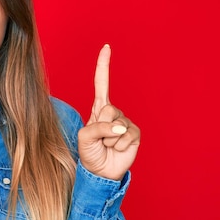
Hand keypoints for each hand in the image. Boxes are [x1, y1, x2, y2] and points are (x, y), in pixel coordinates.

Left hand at [78, 45, 140, 180]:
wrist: (100, 172)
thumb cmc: (89, 153)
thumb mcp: (84, 138)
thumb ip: (97, 128)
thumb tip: (119, 126)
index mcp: (98, 109)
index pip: (101, 83)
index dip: (103, 65)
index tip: (107, 47)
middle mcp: (113, 113)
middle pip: (109, 110)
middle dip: (102, 127)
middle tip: (100, 140)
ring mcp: (125, 122)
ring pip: (118, 125)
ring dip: (109, 139)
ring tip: (107, 146)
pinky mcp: (135, 134)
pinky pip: (128, 135)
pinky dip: (119, 145)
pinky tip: (116, 149)